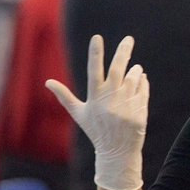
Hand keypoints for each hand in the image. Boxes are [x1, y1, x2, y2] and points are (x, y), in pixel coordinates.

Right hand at [46, 35, 148, 189]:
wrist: (117, 152)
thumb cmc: (95, 130)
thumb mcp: (79, 114)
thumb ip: (64, 96)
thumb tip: (47, 82)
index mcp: (94, 98)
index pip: (94, 71)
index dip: (95, 54)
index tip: (97, 37)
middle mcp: (110, 100)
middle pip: (117, 70)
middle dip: (123, 52)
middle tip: (129, 39)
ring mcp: (126, 105)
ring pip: (133, 78)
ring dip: (135, 70)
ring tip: (135, 68)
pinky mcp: (139, 111)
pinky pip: (143, 89)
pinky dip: (142, 81)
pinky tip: (140, 78)